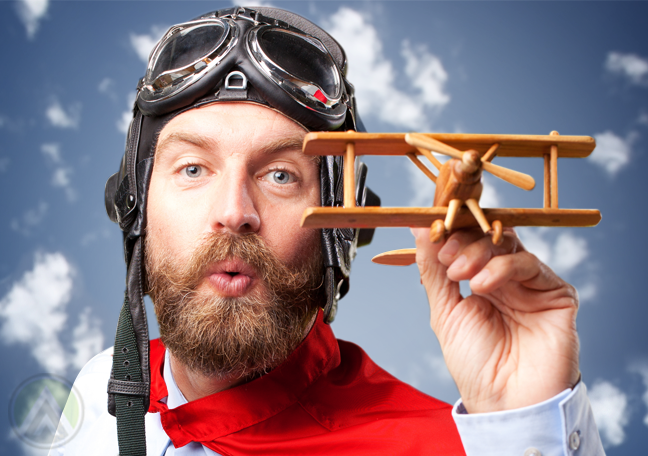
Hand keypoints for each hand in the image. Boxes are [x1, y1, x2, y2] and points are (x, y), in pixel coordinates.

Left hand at [411, 227, 579, 412]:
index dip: (451, 233)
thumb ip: (433, 269)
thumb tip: (418, 227)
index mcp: (481, 282)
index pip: (469, 241)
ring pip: (509, 244)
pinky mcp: (557, 294)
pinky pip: (532, 265)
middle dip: (463, 241)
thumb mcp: (445, 313)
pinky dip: (503, 267)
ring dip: (479, 252)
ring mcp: (532, 285)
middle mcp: (508, 280)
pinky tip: (483, 285)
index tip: (431, 233)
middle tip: (446, 258)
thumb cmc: (476, 364)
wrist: (505, 402)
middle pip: (488, 237)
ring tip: (460, 274)